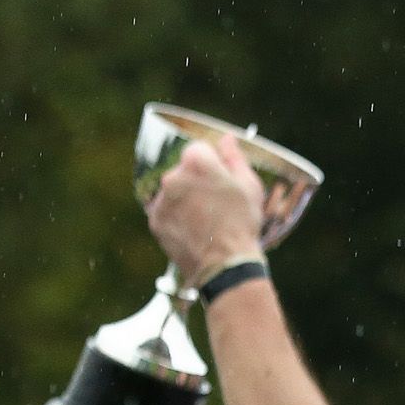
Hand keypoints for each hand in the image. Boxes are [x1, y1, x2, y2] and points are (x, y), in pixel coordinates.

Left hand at [147, 137, 270, 283]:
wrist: (226, 266)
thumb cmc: (242, 225)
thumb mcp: (249, 186)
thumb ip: (234, 157)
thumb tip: (226, 138)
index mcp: (196, 160)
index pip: (199, 150)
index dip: (213, 165)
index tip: (221, 182)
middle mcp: (173, 175)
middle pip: (183, 171)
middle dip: (196, 183)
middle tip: (215, 206)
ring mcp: (162, 199)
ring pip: (173, 192)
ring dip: (185, 201)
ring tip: (205, 222)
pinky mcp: (155, 221)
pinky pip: (165, 213)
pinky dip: (177, 219)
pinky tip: (194, 231)